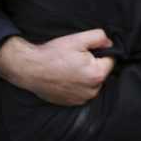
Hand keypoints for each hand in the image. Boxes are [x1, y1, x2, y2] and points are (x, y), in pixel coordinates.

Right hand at [0, 31, 115, 104]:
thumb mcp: (77, 39)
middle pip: (101, 72)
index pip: (110, 60)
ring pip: (91, 83)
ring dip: (85, 75)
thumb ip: (99, 37)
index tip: (84, 51)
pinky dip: (76, 85)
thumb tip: (110, 43)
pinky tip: (64, 77)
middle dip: (92, 64)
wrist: (30, 69)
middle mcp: (92, 91)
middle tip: (74, 58)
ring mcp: (82, 99)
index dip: (99, 52)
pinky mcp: (72, 103)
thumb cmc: (53, 54)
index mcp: (97, 74)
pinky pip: (81, 91)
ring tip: (68, 68)